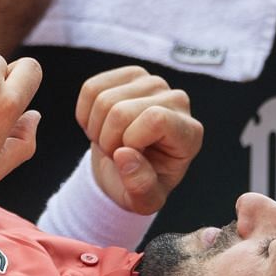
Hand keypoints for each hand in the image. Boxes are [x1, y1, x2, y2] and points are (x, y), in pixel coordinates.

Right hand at [77, 66, 202, 214]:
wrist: (125, 166)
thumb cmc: (140, 182)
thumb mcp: (144, 200)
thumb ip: (140, 186)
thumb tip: (124, 155)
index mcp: (189, 133)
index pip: (156, 119)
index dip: (131, 141)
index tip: (129, 157)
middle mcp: (177, 101)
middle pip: (121, 111)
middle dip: (108, 140)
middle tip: (117, 153)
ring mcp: (152, 83)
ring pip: (104, 99)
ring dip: (97, 128)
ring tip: (110, 140)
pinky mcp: (129, 75)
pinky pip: (91, 88)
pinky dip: (86, 113)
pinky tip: (100, 124)